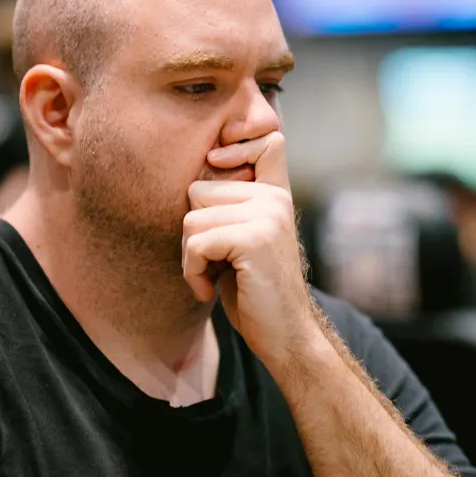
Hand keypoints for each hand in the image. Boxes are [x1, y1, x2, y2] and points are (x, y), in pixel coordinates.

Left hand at [183, 132, 318, 364]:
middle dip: (193, 232)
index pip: (266, 141)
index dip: (236, 146)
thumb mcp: (245, 240)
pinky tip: (208, 291)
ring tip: (212, 278)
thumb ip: (229, 207)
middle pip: (198, 190)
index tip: (216, 162)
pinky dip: (192, 273)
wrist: (285, 335)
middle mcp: (275, 199)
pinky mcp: (254, 240)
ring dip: (190, 259)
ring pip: (191, 220)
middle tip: (212, 263)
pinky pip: (196, 244)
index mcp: (276, 195)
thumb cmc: (255, 292)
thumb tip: (193, 176)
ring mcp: (267, 216)